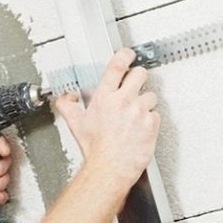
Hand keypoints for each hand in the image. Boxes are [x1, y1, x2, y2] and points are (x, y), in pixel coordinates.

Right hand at [54, 48, 160, 187]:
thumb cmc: (95, 149)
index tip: (128, 54)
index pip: (117, 66)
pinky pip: (156, 114)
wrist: (110, 168)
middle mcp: (123, 101)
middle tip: (135, 86)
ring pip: (150, 95)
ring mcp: (139, 111)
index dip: (125, 55)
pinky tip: (140, 128)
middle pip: (140, 74)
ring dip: (145, 103)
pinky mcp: (152, 123)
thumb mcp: (75, 125)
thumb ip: (67, 106)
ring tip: (135, 116)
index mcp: (104, 97)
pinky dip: (150, 120)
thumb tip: (66, 97)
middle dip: (139, 78)